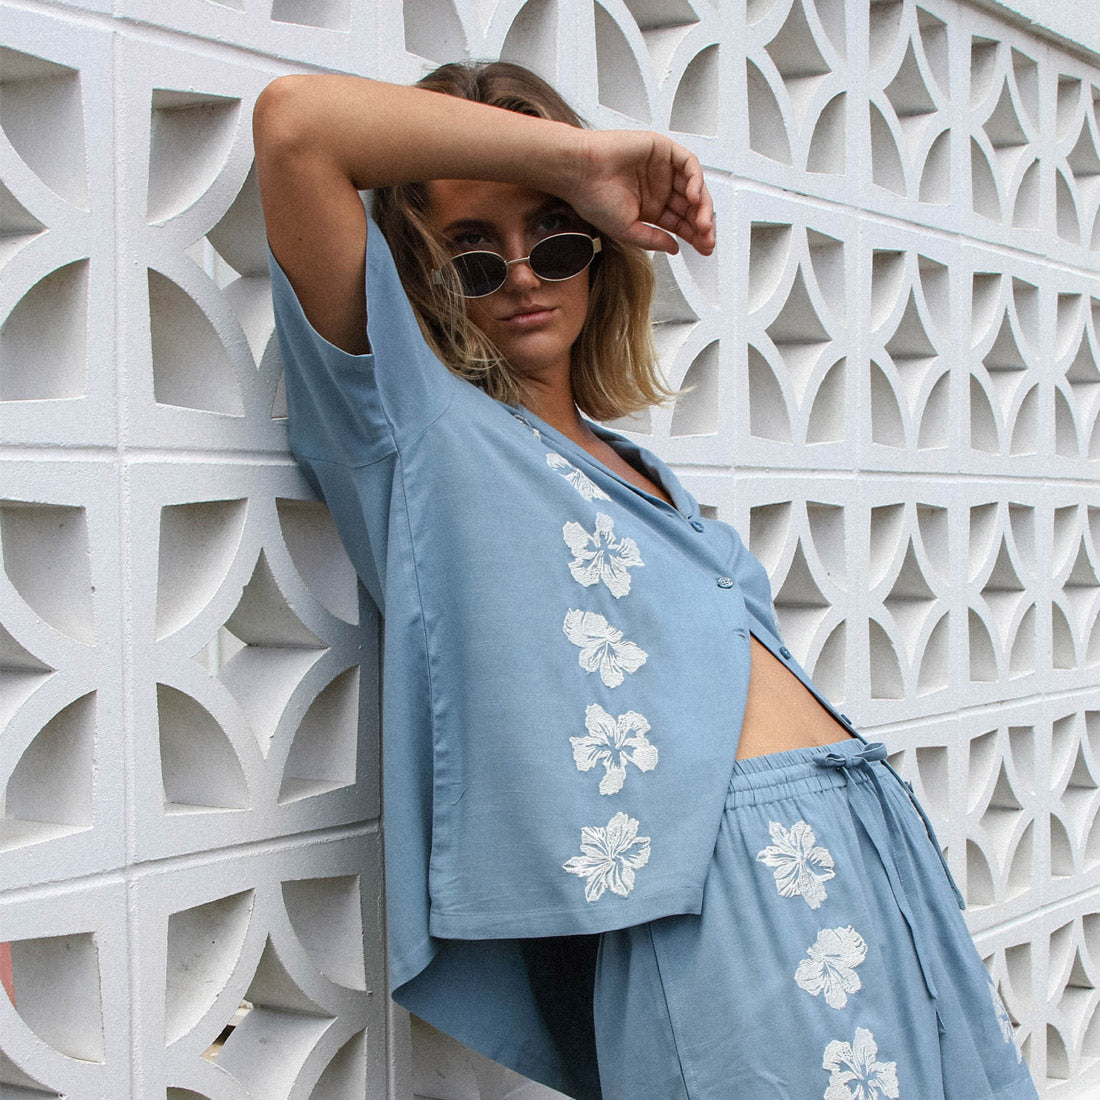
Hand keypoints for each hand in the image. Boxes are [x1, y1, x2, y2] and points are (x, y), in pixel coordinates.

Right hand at [560, 129, 714, 255]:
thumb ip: (652, 240)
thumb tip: (674, 248)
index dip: (694, 236)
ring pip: (693, 186)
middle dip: (702, 224)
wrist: (578, 170)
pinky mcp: (662, 149)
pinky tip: (693, 196)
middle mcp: (658, 188)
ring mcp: (662, 169)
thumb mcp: (627, 230)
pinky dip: (695, 179)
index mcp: (649, 208)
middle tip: (707, 238)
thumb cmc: (592, 197)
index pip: (680, 223)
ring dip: (702, 205)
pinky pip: (688, 164)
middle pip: (690, 206)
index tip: (704, 248)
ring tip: (702, 222)